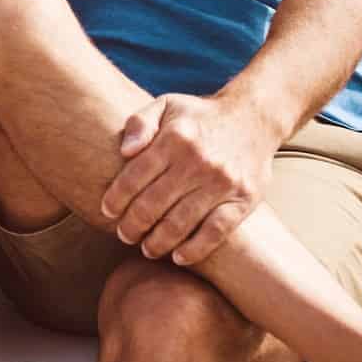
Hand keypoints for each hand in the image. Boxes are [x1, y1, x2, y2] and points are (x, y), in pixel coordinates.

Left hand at [100, 93, 279, 266]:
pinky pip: (215, 232)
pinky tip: (178, 257)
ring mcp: (222, 182)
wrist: (254, 117)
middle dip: (132, 226)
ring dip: (157, 242)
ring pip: (180, 223)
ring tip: (147, 248)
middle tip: (124, 235)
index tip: (107, 211)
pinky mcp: (243, 200)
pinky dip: (194, 249)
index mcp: (175, 137)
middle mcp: (197, 161)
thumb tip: (124, 151)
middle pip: (153, 205)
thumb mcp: (167, 105)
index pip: (135, 176)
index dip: (116, 199)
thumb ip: (140, 123)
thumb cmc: (200, 117)